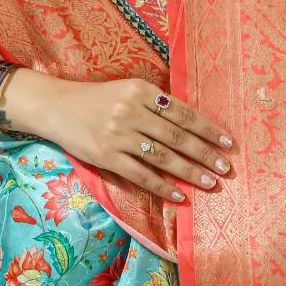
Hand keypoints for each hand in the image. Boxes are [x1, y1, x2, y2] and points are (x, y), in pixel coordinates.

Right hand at [40, 76, 231, 201]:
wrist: (57, 107)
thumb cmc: (98, 99)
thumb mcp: (128, 89)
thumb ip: (156, 103)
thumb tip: (191, 125)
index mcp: (142, 90)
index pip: (183, 112)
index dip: (208, 129)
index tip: (228, 142)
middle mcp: (132, 111)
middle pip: (177, 136)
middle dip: (205, 154)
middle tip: (225, 167)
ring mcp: (119, 135)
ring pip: (163, 157)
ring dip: (190, 172)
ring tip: (210, 183)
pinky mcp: (106, 156)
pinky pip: (140, 175)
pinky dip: (162, 186)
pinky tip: (179, 195)